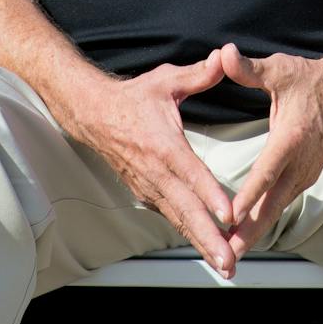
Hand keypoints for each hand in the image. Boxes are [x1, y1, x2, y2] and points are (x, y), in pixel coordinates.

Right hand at [59, 52, 241, 275]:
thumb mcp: (166, 80)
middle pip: (185, 209)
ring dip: (201, 243)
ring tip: (225, 266)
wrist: (93, 114)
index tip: (229, 215)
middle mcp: (155, 171)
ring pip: (178, 220)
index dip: (210, 194)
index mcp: (163, 144)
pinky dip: (189, 234)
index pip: (190, 173)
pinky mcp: (146, 193)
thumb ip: (198, 74)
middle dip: (208, 237)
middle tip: (229, 261)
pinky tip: (208, 249)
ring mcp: (148, 187)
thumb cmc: (135, 97)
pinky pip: (171, 217)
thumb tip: (225, 58)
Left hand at [217, 44, 322, 257]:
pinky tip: (246, 235)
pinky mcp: (304, 178)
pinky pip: (281, 204)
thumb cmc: (315, 81)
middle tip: (226, 254)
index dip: (248, 195)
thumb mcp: (282, 69)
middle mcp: (300, 162)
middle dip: (248, 231)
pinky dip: (263, 222)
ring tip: (230, 254)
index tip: (230, 215)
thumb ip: (250, 68)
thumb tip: (223, 54)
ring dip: (254, 232)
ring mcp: (304, 174)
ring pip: (276, 209)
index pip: (267, 172)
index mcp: (292, 138)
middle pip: (271, 205)